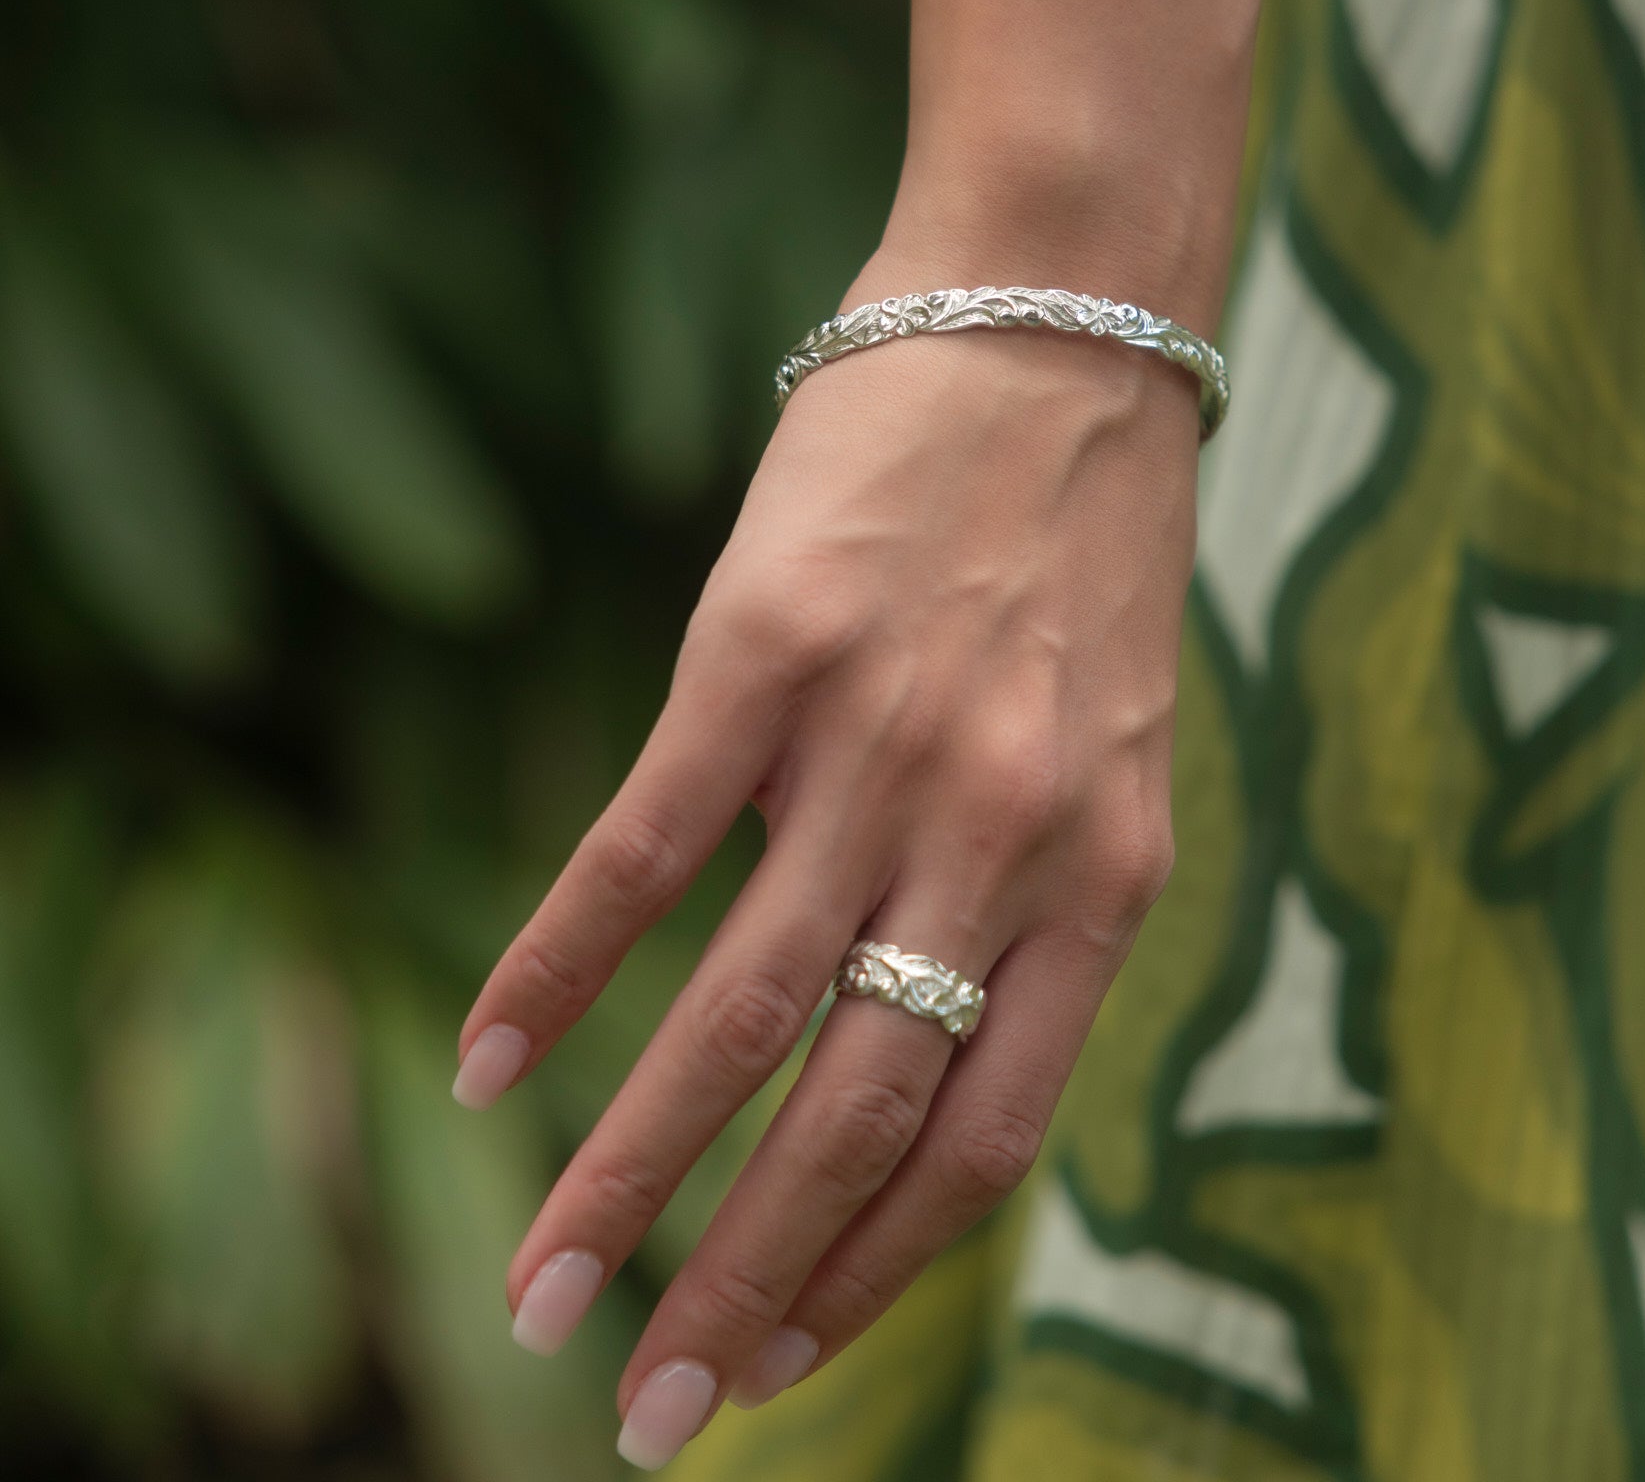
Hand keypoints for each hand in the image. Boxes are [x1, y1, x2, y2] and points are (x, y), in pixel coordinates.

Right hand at [452, 240, 1199, 1467]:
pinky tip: (485, 1065)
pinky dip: (556, 966)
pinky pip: (647, 849)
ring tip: (544, 1302)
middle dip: (747, 1287)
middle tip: (651, 1423)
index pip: (987, 1135)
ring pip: (739, 1018)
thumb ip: (1029, 888)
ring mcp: (879, 743)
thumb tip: (903, 1038)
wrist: (1060, 323)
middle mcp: (998, 834)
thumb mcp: (1108, 738)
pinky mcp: (769, 649)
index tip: (794, 1358)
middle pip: (853, 1116)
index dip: (881, 1268)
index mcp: (1104, 875)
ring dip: (627, 1176)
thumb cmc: (1080, 541)